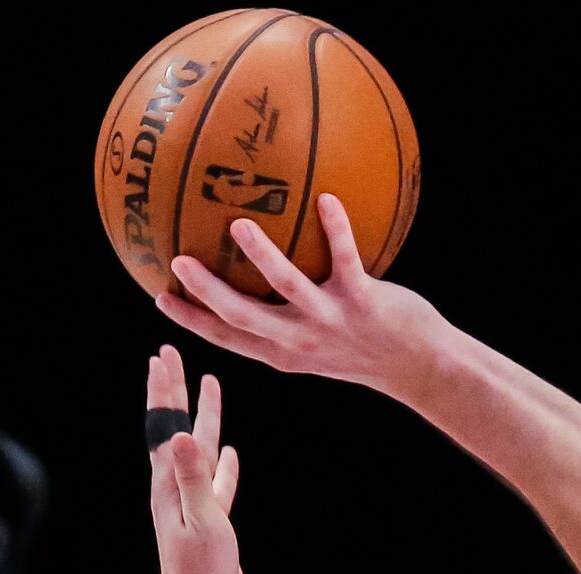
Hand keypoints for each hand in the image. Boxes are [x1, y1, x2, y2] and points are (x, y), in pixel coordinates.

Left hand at [146, 345, 244, 573]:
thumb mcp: (202, 521)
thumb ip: (194, 478)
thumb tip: (183, 434)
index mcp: (169, 484)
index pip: (166, 425)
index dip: (166, 390)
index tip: (164, 356)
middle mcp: (176, 488)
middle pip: (177, 428)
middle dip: (176, 392)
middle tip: (172, 356)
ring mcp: (193, 504)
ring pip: (199, 450)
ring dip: (203, 419)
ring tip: (208, 389)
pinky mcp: (211, 522)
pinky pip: (218, 483)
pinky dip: (224, 465)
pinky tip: (231, 454)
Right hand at [154, 195, 449, 400]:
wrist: (422, 367)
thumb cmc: (366, 345)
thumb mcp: (319, 340)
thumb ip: (286, 315)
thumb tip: (258, 269)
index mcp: (284, 352)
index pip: (227, 337)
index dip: (192, 320)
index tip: (158, 295)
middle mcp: (302, 341)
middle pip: (242, 316)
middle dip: (207, 292)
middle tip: (177, 260)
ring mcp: (332, 322)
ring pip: (288, 287)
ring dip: (263, 256)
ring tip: (239, 225)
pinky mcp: (366, 303)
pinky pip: (347, 259)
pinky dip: (337, 229)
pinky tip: (327, 199)